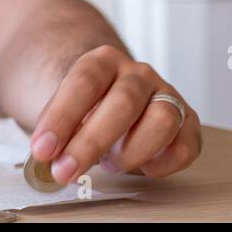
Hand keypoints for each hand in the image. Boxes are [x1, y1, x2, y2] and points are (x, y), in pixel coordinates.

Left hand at [30, 45, 201, 182]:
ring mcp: (167, 96)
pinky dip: (161, 164)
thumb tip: (47, 157)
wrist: (111, 96)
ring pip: (162, 121)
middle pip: (123, 103)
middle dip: (91, 143)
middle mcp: (139, 74)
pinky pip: (185, 147)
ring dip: (131, 152)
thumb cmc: (86, 107)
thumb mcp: (65, 109)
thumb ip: (57, 129)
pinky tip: (140, 166)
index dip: (61, 117)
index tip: (42, 149)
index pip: (84, 82)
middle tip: (65, 171)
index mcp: (103, 61)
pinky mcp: (189, 124)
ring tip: (110, 164)